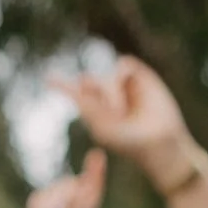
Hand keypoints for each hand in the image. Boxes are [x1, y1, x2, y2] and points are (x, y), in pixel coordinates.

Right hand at [15, 151, 106, 207]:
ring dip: (46, 202)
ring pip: (53, 189)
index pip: (93, 189)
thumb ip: (75, 204)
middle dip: (60, 194)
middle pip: (70, 185)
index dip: (96, 172)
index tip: (97, 155)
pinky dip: (36, 206)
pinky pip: (39, 196)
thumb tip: (80, 185)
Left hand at [53, 61, 188, 171]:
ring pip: (107, 77)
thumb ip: (88, 106)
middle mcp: (107, 95)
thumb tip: (81, 79)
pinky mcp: (140, 76)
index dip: (62, 85)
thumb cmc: (130, 142)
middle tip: (104, 109)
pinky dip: (122, 78)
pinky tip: (127, 93)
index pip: (76, 93)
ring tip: (121, 113)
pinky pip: (123, 65)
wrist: (159, 141)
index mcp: (94, 110)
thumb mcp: (103, 127)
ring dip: (111, 95)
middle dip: (91, 90)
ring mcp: (123, 85)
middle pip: (88, 80)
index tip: (48, 77)